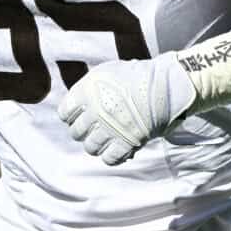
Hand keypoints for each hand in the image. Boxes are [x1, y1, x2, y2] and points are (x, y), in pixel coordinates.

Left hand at [57, 54, 196, 165]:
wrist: (166, 84)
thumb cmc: (137, 76)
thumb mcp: (106, 72)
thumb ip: (87, 88)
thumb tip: (76, 107)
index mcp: (87, 91)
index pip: (64, 113)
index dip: (72, 115)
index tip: (83, 115)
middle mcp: (95, 111)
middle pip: (76, 133)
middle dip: (85, 130)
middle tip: (98, 126)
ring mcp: (111, 128)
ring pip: (90, 148)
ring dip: (98, 144)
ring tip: (108, 137)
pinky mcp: (127, 142)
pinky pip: (109, 159)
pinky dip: (112, 155)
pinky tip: (118, 147)